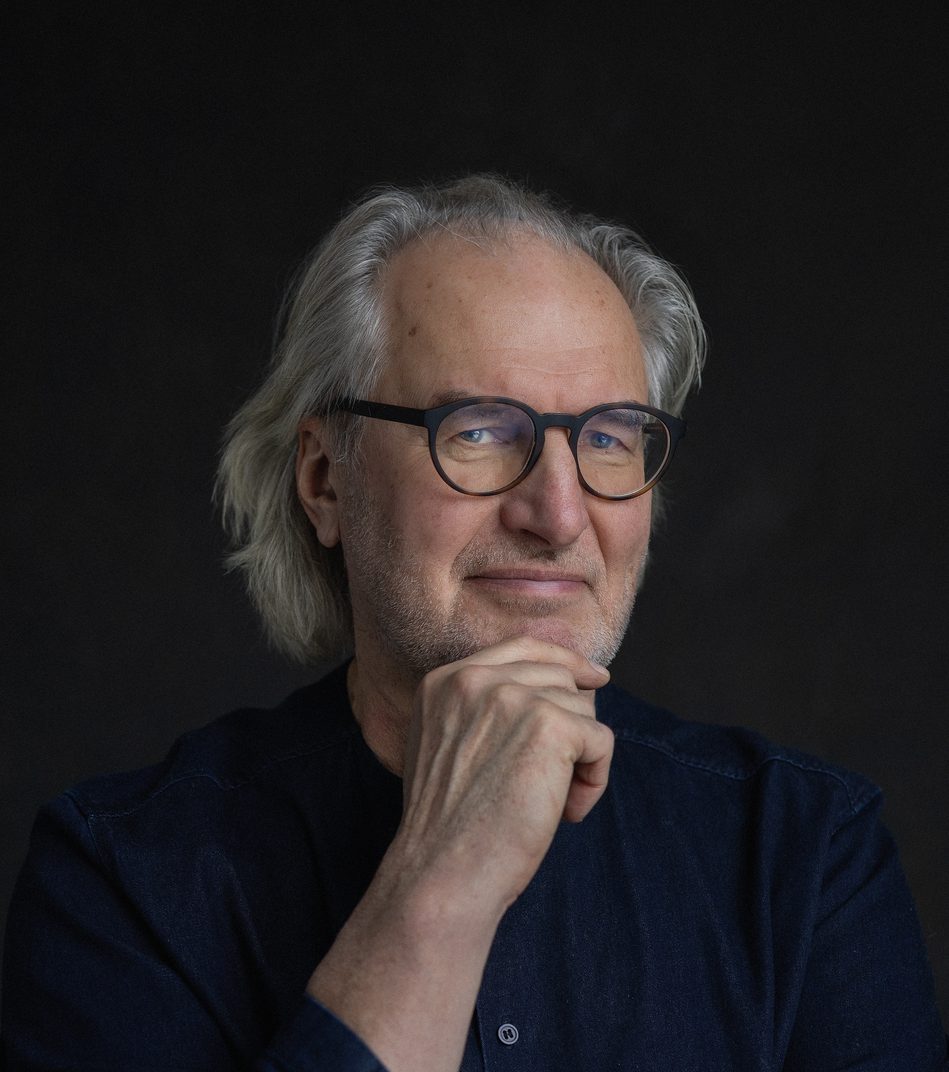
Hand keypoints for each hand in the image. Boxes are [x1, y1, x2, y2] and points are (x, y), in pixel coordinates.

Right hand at [396, 636, 613, 916]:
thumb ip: (486, 709)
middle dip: (571, 725)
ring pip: (583, 708)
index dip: (564, 661)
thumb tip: (566, 684)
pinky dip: (595, 781)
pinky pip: (601, 740)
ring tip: (554, 802)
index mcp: (446, 680)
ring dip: (581, 758)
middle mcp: (475, 678)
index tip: (595, 679)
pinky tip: (567, 813)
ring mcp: (511, 697)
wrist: (442, 873)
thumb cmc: (451, 827)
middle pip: (559, 677)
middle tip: (553, 781)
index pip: (521, 647)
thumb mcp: (450, 746)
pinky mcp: (549, 724)